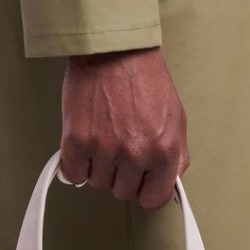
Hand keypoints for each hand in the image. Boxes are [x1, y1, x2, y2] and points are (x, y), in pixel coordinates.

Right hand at [60, 47, 188, 208]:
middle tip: (119, 149)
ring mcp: (105, 150)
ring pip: (98, 183)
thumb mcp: (176, 117)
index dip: (146, 191)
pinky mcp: (77, 141)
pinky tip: (84, 145)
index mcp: (164, 150)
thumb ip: (175, 154)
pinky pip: (73, 174)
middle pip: (123, 192)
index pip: (154, 198)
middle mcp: (136, 155)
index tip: (140, 183)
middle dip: (121, 175)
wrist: (113, 50)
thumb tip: (168, 181)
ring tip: (102, 139)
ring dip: (98, 167)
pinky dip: (76, 164)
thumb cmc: (144, 79)